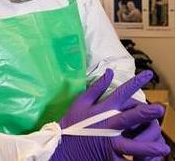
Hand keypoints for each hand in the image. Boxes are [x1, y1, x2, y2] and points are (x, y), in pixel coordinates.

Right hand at [50, 70, 169, 160]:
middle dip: (146, 113)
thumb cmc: (71, 123)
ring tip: (163, 147)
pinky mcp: (108, 158)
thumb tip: (110, 72)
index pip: (122, 92)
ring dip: (148, 146)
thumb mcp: (81, 101)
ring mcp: (109, 143)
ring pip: (132, 145)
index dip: (136, 82)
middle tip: (160, 109)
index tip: (149, 74)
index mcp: (103, 109)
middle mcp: (108, 124)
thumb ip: (97, 87)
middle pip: (131, 117)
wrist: (60, 147)